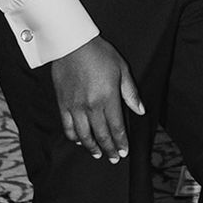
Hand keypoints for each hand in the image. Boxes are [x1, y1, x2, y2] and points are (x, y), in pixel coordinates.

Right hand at [51, 36, 143, 161]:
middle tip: (114, 158)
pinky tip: (80, 141)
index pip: (116, 127)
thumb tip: (140, 110)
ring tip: (98, 154)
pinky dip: (74, 137)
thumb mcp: (122, 69)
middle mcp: (91, 106)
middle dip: (109, 149)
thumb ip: (130, 92)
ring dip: (92, 147)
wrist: (72, 44)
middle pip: (101, 135)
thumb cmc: (100, 53)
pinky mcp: (62, 104)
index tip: (124, 152)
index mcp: (108, 97)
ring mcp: (75, 107)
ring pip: (84, 135)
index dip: (121, 142)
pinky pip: (67, 127)